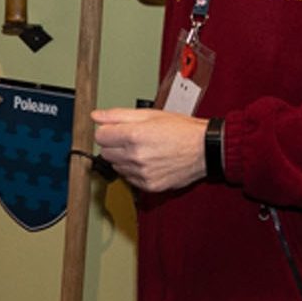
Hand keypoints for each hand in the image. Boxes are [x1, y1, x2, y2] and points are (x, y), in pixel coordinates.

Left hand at [90, 109, 209, 193]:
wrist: (205, 149)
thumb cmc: (182, 130)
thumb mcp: (150, 115)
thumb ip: (119, 115)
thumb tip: (96, 116)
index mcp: (134, 135)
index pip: (100, 136)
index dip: (107, 130)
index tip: (114, 129)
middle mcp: (136, 156)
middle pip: (105, 152)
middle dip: (114, 144)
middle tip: (131, 138)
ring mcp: (142, 173)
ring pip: (116, 166)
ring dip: (123, 158)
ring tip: (143, 149)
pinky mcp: (149, 186)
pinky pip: (129, 178)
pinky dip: (134, 170)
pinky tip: (148, 161)